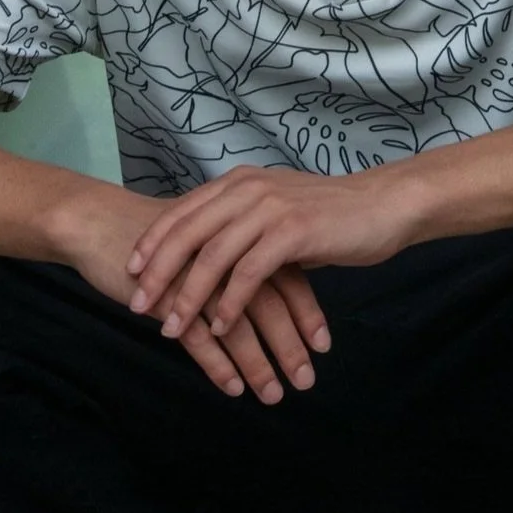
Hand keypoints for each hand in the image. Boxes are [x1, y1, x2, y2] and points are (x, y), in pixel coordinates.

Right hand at [55, 182, 331, 405]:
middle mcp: (222, 257)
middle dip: (289, 346)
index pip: (286, 277)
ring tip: (272, 395)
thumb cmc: (156, 236)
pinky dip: (217, 364)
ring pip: (235, 325)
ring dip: (256, 363)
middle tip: (305, 381)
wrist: (100, 223)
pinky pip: (196, 337)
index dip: (307, 314)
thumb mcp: (207, 241)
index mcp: (239, 237)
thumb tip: (276, 288)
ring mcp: (193, 277)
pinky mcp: (164, 296)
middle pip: (267, 304)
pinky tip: (232, 387)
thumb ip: (241, 259)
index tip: (323, 347)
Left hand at [127, 165, 420, 346]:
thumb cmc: (330, 215)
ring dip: (189, 296)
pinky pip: (250, 273)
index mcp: (238, 183)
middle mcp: (248, 190)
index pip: (182, 212)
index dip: (153, 243)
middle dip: (158, 273)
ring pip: (213, 256)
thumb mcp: (274, 214)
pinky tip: (219, 328)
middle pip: (188, 233)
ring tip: (171, 327)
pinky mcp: (293, 232)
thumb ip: (241, 227)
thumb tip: (209, 257)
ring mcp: (270, 209)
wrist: (382, 205)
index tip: (130, 271)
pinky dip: (230, 303)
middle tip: (137, 305)